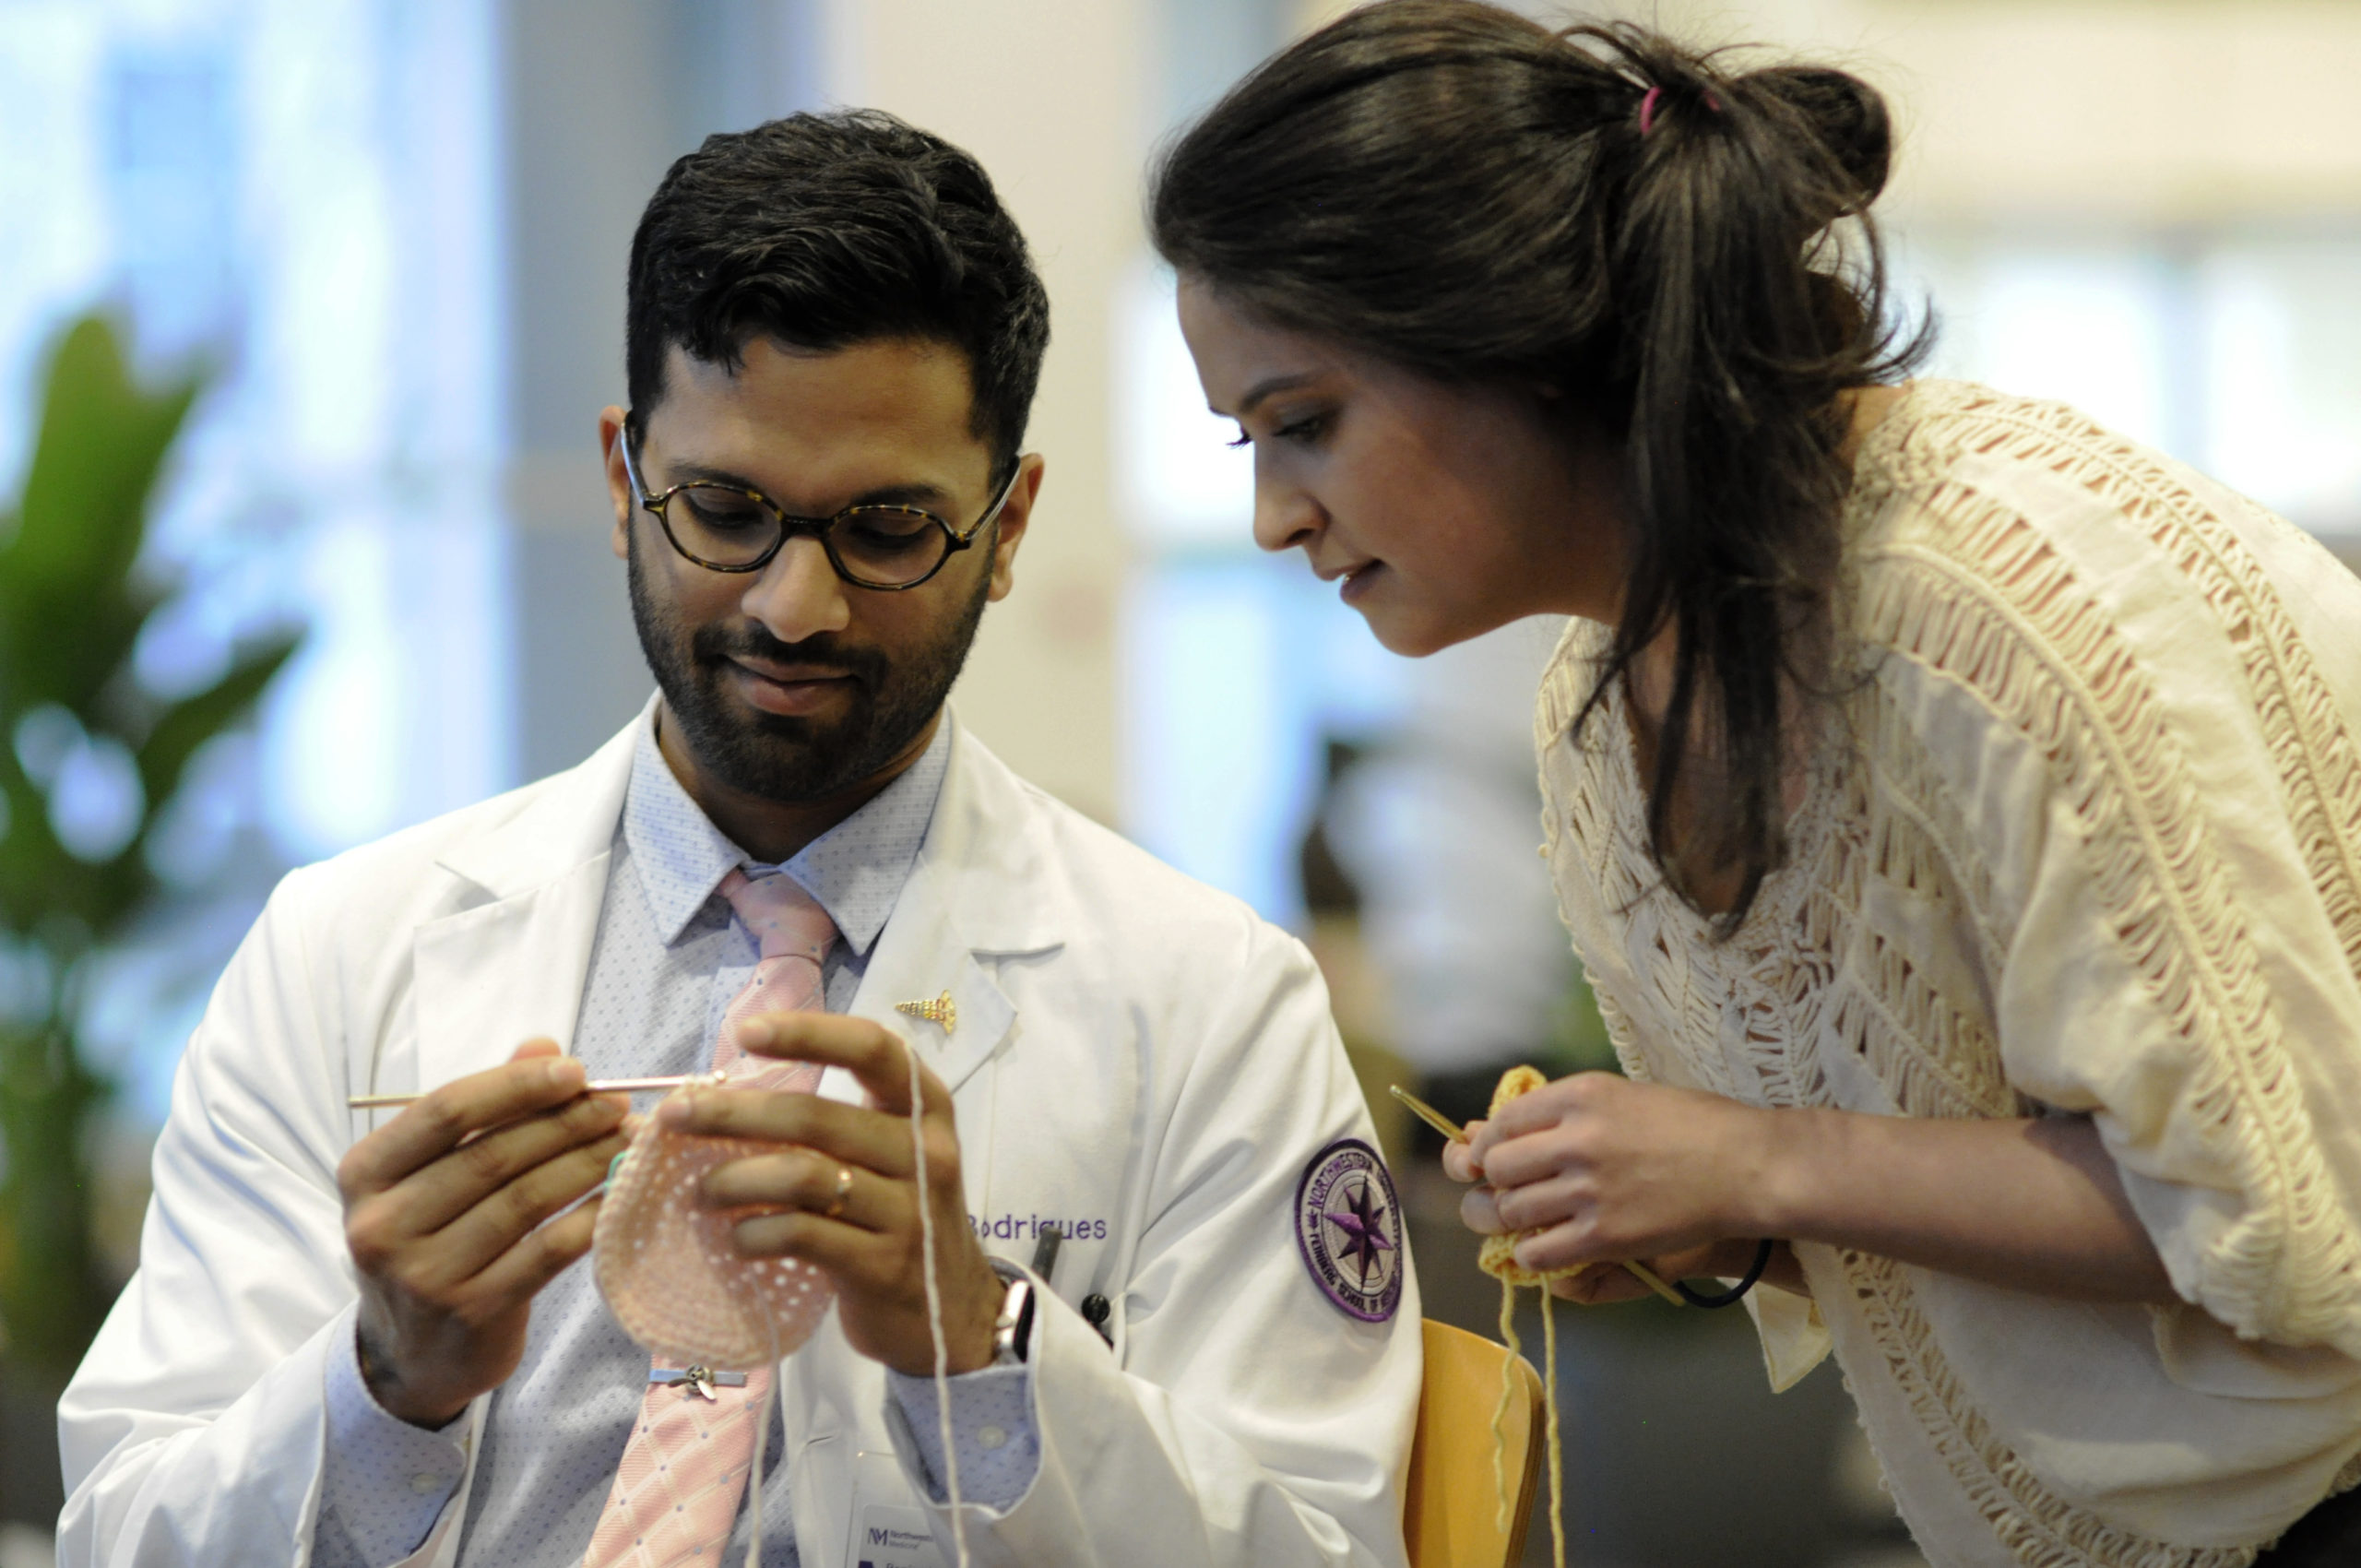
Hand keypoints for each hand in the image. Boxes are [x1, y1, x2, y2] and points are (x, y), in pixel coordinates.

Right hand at [340, 1040, 630, 1426]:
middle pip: (493, 1154)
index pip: (445, 1111)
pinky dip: (591, 1215)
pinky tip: (621, 1192)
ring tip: (628, 1140)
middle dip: (567, 1122)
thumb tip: (542, 1046)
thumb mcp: (434, 1172)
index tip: (577, 1070)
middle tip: (619, 1104)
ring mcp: (425, 1275)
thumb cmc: (430, 1239)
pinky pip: (548, 1250)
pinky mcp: (472, 1312)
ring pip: (525, 1200)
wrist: (413, 1354)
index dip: (516, 1084)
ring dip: (588, 1162)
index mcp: (364, 1173)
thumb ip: (485, 1107)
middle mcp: (382, 1225)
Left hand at [656, 1012, 1002, 1377]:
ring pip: (802, 1176)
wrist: (951, 1311)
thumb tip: (725, 1097)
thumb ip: (831, 1124)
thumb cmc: (900, 1217)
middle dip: (733, 1113)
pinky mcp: (882, 1266)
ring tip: (699, 1192)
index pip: (873, 1048)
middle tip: (676, 1117)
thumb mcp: (890, 1156)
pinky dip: (754, 1232)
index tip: (746, 1032)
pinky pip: (802, 1234)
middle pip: (815, 1115)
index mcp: (925, 1108)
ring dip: (734, 1180)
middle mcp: (924, 1151)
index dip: (808, 1033)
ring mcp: (907, 1211)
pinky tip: (737, 1238)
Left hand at [1459, 1071, 1783, 1276]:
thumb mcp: (1625, 1095)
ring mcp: (1588, 1190)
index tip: (1488, 1159)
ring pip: (1511, 1211)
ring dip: (1511, 1220)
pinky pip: (1538, 1252)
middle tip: (1508, 1193)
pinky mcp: (1604, 1236)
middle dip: (1495, 1183)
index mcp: (1580, 1096)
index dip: (1487, 1144)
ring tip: (1528, 1221)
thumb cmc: (1696, 1124)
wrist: (1748, 1166)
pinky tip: (1547, 1248)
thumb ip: (1568, 1111)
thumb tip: (1505, 1128)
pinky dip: (1532, 1254)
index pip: (1503, 1121)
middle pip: (1498, 1168)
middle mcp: (1576, 1140)